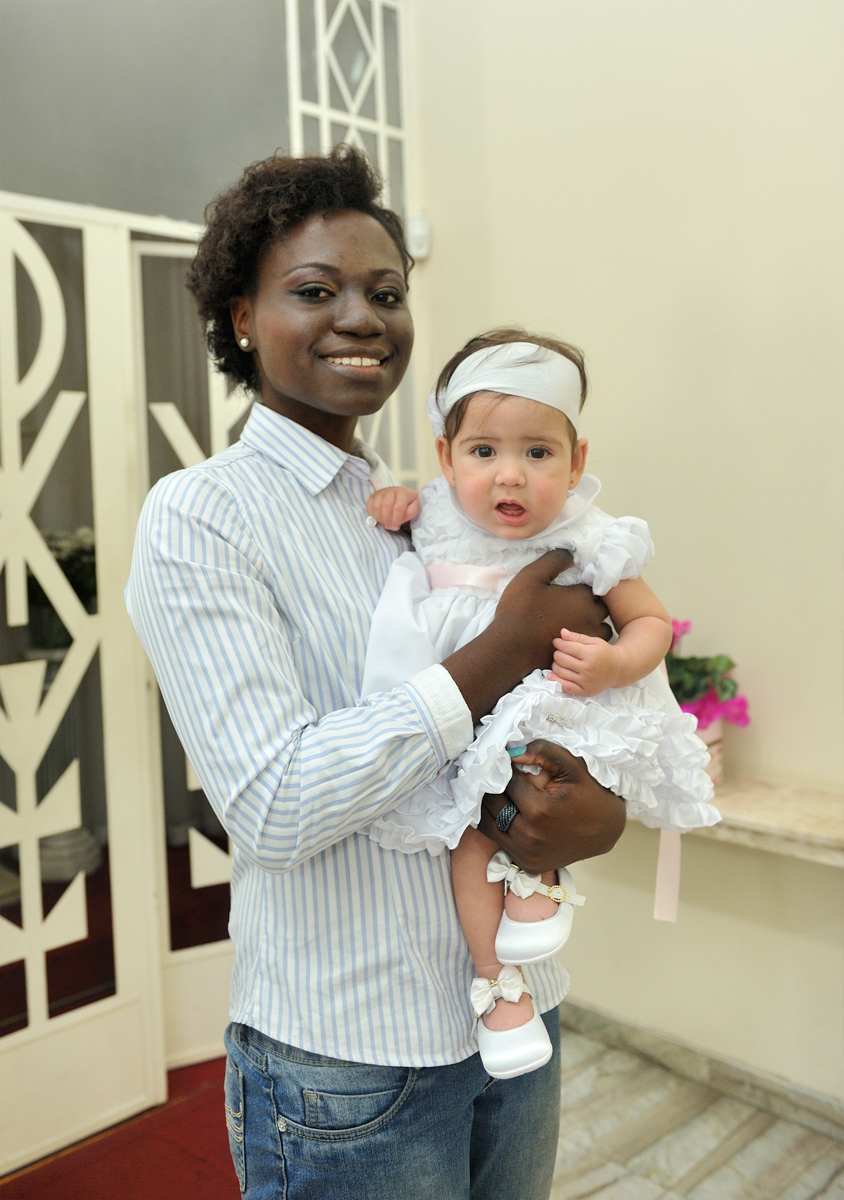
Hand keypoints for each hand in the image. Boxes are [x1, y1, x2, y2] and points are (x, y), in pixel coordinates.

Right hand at [365, 486, 419, 530]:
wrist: (401, 496)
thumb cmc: (408, 504)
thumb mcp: (414, 508)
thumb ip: (408, 514)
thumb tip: (394, 524)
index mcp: (403, 493)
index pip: (398, 507)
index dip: (396, 519)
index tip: (396, 527)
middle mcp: (391, 490)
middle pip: (386, 505)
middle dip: (387, 519)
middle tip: (389, 526)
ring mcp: (380, 492)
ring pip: (376, 506)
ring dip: (379, 518)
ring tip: (384, 523)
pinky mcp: (373, 496)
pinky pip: (369, 506)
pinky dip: (372, 515)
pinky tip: (378, 518)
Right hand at [443, 551, 610, 723]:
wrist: (511, 647)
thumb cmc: (520, 609)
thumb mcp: (532, 576)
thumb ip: (554, 560)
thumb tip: (571, 553)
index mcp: (581, 596)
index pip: (594, 586)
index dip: (582, 586)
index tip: (570, 589)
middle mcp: (590, 616)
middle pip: (602, 607)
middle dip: (592, 604)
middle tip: (574, 604)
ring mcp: (586, 636)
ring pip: (602, 628)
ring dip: (594, 623)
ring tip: (577, 622)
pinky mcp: (579, 653)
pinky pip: (592, 645)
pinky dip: (587, 640)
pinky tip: (573, 637)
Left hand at [477, 740, 625, 873]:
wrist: (606, 831)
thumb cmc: (589, 795)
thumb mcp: (572, 766)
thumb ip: (543, 752)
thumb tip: (512, 752)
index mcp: (539, 810)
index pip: (505, 781)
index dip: (505, 767)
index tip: (509, 761)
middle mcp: (528, 836)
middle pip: (491, 802)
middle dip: (495, 785)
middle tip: (502, 775)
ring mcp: (526, 854)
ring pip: (487, 821)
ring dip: (490, 804)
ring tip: (503, 791)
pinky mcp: (525, 863)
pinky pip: (496, 839)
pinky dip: (496, 823)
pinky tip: (508, 810)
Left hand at [550, 628, 621, 694]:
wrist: (618, 670)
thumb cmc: (605, 653)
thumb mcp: (594, 641)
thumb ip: (577, 637)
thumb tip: (562, 632)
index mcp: (591, 654)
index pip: (566, 647)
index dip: (558, 643)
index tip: (556, 642)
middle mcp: (588, 669)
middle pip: (561, 659)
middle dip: (556, 653)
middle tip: (559, 651)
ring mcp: (586, 681)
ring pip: (560, 672)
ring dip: (555, 665)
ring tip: (559, 661)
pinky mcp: (585, 691)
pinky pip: (565, 687)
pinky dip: (555, 680)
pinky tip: (551, 675)